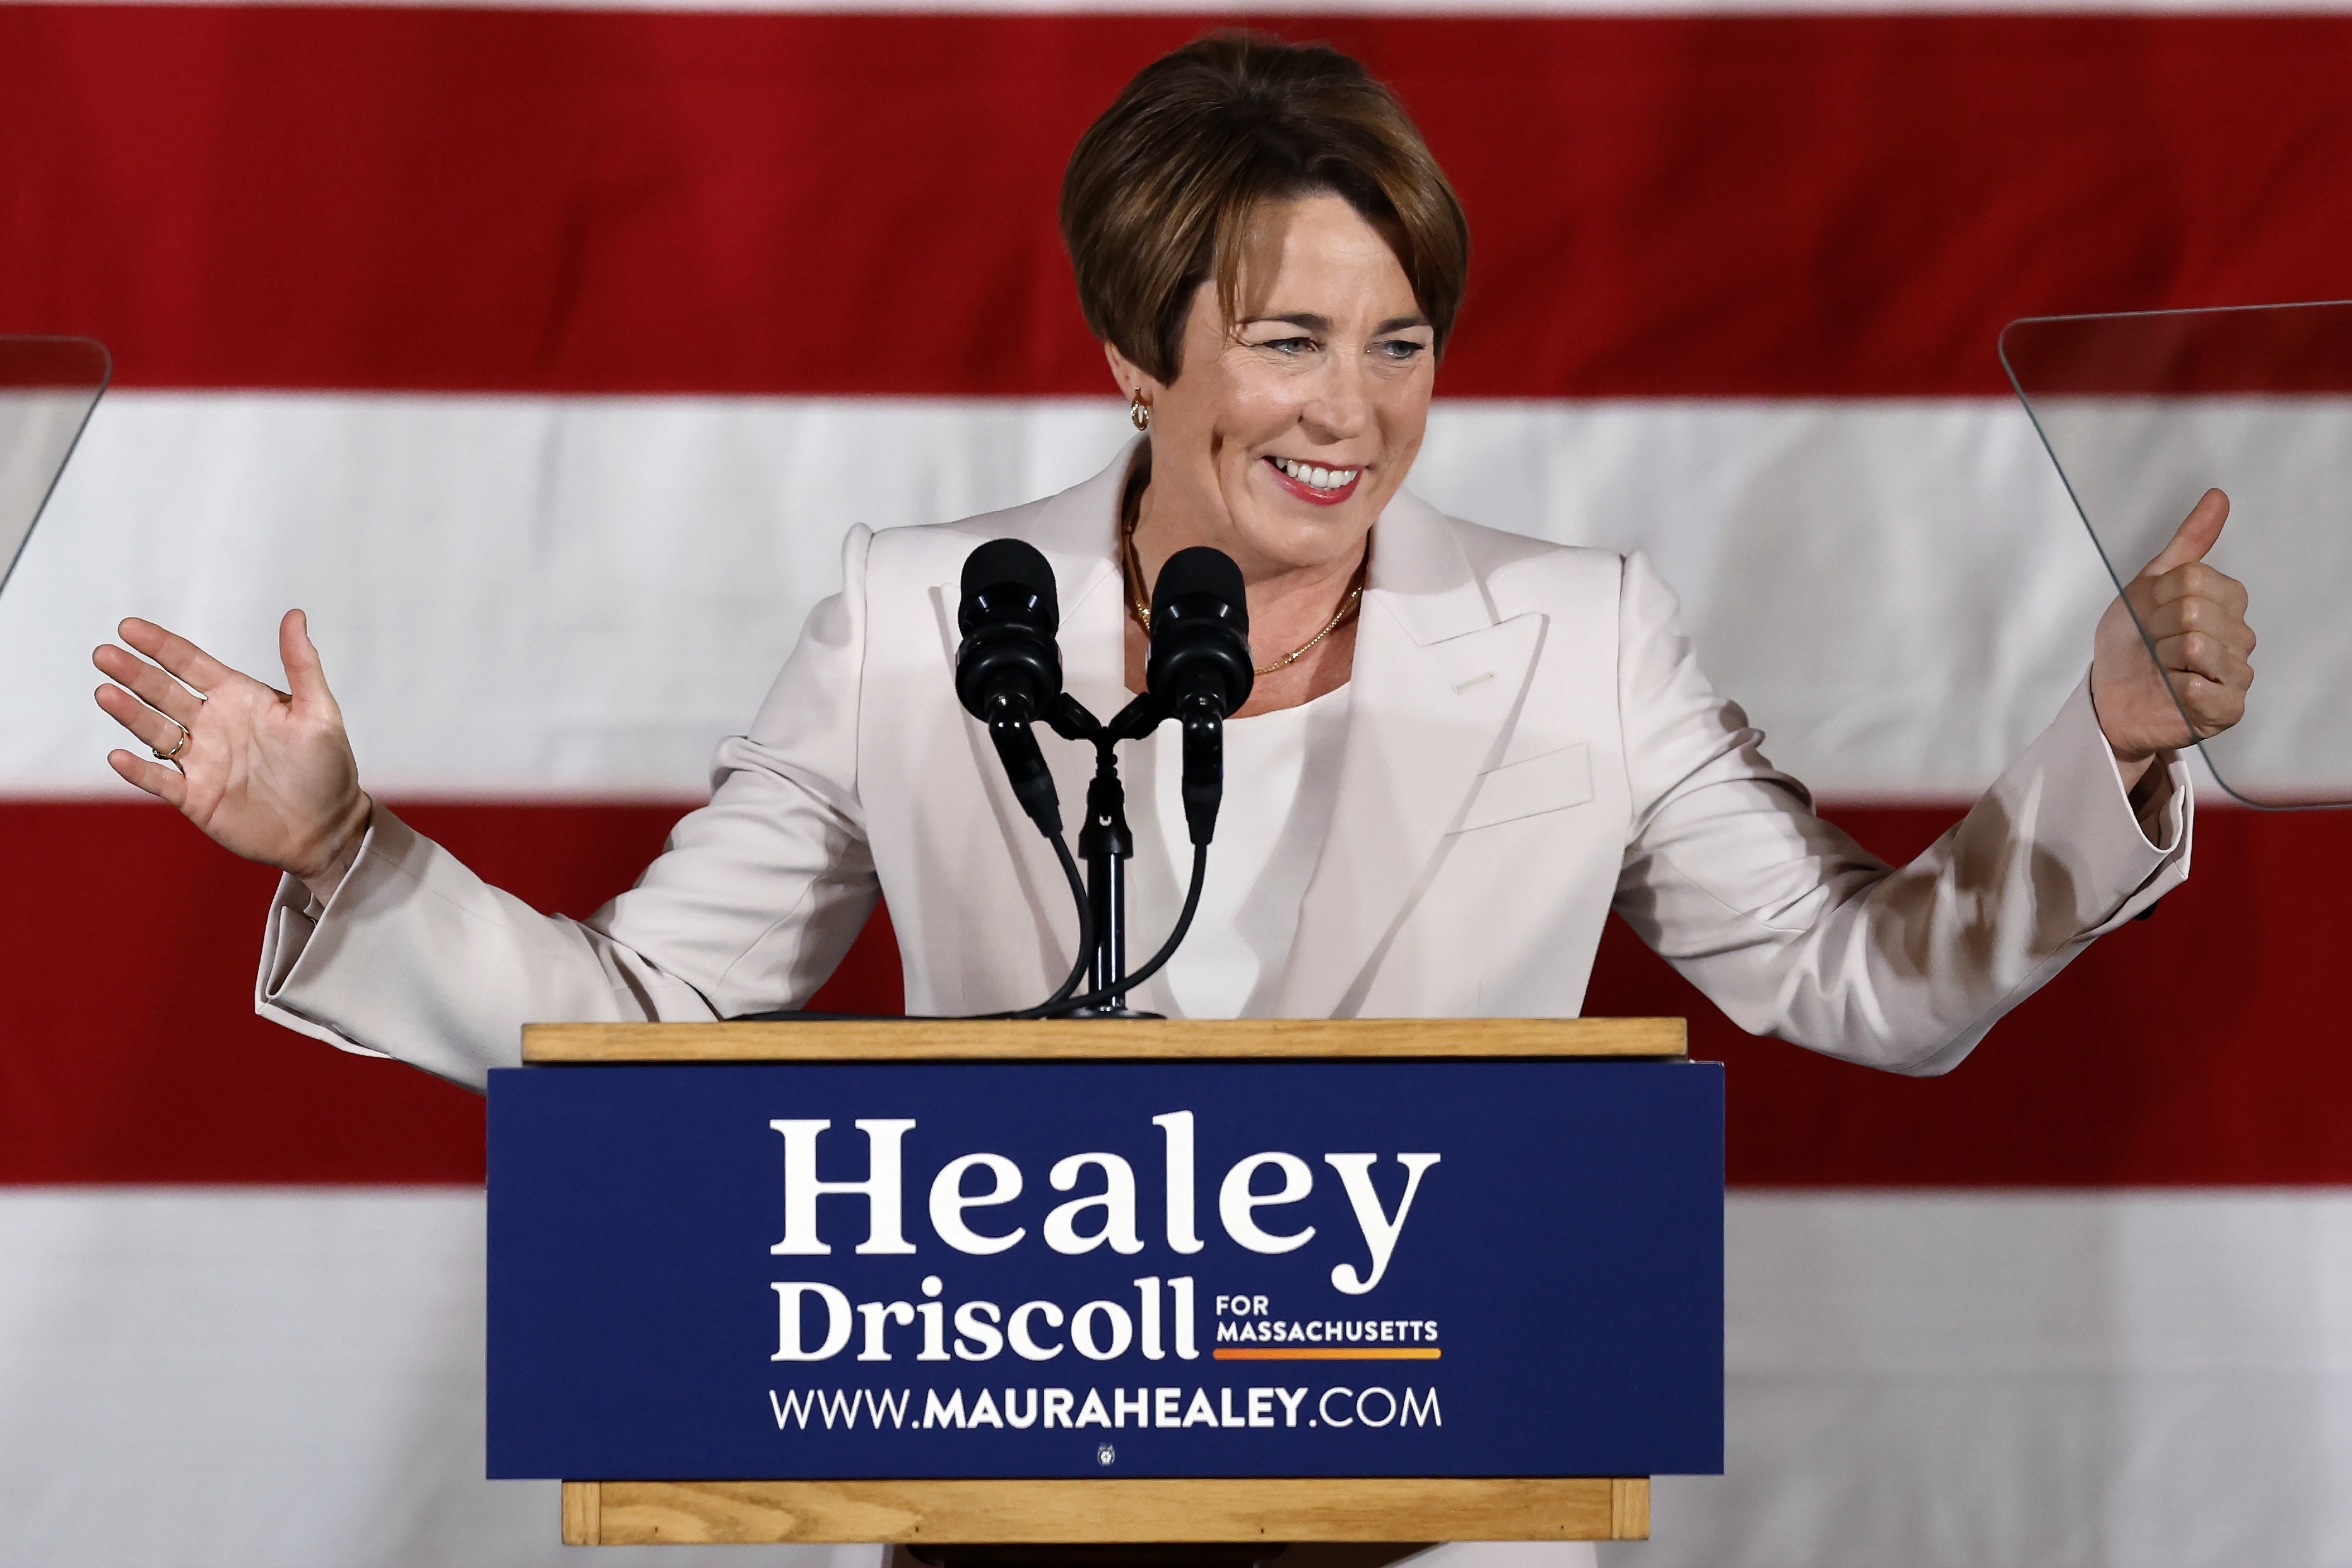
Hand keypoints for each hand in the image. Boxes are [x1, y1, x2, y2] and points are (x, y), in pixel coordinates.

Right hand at [94, 610, 371, 904]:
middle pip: (164, 693)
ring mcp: (201, 761)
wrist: (328, 829)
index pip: (190, 664)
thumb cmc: (328, 768)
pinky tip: (118, 756)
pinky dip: (139, 771)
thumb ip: (302, 665)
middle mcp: (213, 725)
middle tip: (104, 655)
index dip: (160, 645)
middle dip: (134, 673)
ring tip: (105, 693)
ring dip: (130, 713)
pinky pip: (160, 781)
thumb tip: (295, 615)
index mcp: (239, 698)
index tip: (128, 627)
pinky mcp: (195, 797)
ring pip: (156, 731)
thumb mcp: (319, 713)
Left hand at [2090, 488, 2254, 786]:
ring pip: (2197, 646)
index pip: (2195, 580)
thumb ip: (2188, 543)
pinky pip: (2202, 688)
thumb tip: (2217, 498)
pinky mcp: (2227, 709)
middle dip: (2158, 627)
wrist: (2108, 694)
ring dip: (2163, 657)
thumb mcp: (2149, 585)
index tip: (2149, 613)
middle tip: (2152, 643)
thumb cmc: (2131, 642)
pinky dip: (2174, 687)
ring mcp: (2236, 674)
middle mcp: (2239, 637)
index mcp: (2226, 603)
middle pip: (2194, 611)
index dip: (2158, 597)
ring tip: (2162, 666)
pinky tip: (2172, 690)